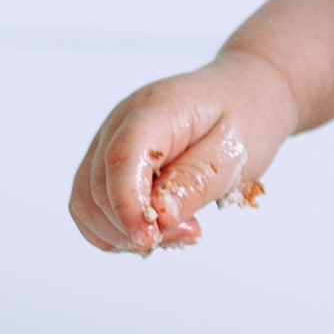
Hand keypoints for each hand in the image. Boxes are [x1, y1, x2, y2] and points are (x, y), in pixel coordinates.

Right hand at [69, 47, 300, 256]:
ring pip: (86, 203)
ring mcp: (109, 141)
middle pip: (97, 187)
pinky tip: (158, 228)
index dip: (127, 205)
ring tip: (178, 231)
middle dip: (133, 226)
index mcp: (155, 109)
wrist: (246, 93)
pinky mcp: (109, 162)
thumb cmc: (246, 115)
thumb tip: (159, 216)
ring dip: (123, 232)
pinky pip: (92, 206)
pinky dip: (117, 228)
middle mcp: (120, 123)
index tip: (148, 239)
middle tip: (189, 232)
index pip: (121, 158)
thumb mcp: (235, 151)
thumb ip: (196, 181)